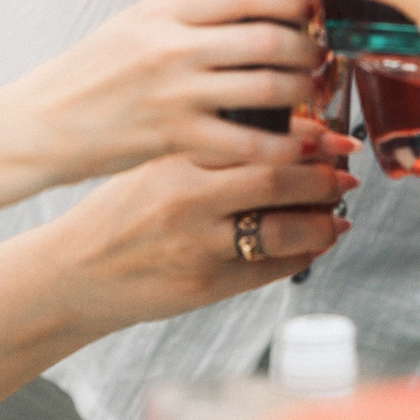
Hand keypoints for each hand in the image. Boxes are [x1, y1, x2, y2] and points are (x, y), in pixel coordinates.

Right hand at [15, 0, 347, 181]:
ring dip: (303, 93)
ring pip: (268, 87)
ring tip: (313, 94)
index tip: (306, 9)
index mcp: (162, 9)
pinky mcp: (176, 137)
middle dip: (307, 48)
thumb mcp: (133, 23)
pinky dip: (283, 145)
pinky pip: (248, 141)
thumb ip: (186, 13)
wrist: (40, 124)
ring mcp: (175, 92)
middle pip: (268, 37)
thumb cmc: (88, 74)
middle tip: (320, 56)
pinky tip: (298, 145)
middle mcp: (172, 45)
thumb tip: (250, 5)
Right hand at [58, 152, 356, 325]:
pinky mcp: (204, 285)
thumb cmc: (118, 212)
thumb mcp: (155, 164)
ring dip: (321, 223)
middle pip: (278, 181)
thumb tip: (283, 134)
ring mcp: (198, 246)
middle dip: (324, 177)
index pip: (257, 140)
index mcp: (178, 158)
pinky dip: (301, 256)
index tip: (334, 134)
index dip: (307, 137)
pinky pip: (268, 270)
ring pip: (281, 230)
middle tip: (346, 174)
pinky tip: (314, 245)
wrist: (73, 271)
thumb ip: (209, 149)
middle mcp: (188, 199)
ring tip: (338, 215)